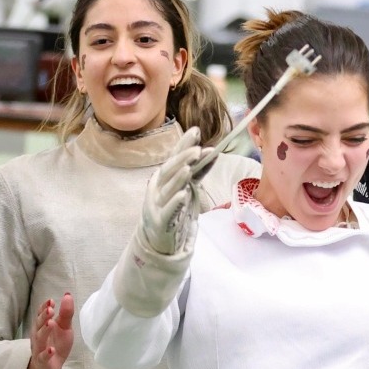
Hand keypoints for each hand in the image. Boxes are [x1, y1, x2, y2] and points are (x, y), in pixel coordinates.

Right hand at [26, 293, 74, 368]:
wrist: (50, 366)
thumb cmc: (56, 343)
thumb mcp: (64, 327)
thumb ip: (66, 313)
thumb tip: (68, 295)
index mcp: (42, 325)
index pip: (41, 314)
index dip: (44, 307)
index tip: (51, 301)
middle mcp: (38, 335)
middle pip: (39, 324)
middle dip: (44, 316)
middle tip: (50, 309)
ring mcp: (39, 348)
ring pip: (39, 339)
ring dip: (44, 331)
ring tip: (50, 323)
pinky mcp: (42, 361)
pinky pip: (43, 357)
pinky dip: (46, 353)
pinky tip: (51, 350)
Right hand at [138, 129, 206, 256]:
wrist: (156, 237)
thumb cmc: (172, 208)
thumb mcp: (186, 186)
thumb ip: (198, 171)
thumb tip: (212, 151)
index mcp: (164, 177)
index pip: (174, 157)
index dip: (184, 144)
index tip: (196, 131)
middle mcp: (158, 187)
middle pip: (169, 170)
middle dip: (182, 159)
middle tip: (197, 149)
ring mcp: (157, 204)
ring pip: (168, 188)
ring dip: (179, 177)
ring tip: (189, 168)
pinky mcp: (160, 221)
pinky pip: (169, 211)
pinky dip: (175, 202)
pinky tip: (183, 195)